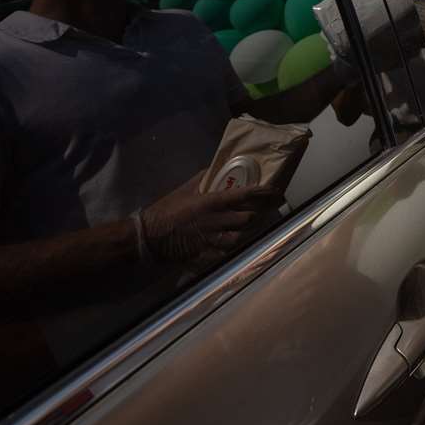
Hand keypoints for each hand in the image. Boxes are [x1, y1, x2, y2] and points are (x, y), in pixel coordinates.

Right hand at [139, 172, 282, 265]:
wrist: (150, 235)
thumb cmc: (167, 209)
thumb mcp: (186, 189)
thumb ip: (203, 178)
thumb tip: (216, 169)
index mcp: (212, 202)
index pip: (244, 195)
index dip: (262, 193)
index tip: (274, 190)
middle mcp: (216, 221)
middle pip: (248, 218)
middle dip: (257, 215)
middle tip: (265, 211)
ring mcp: (212, 240)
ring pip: (240, 237)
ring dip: (246, 233)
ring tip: (250, 229)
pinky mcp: (207, 255)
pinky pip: (227, 254)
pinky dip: (232, 250)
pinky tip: (235, 246)